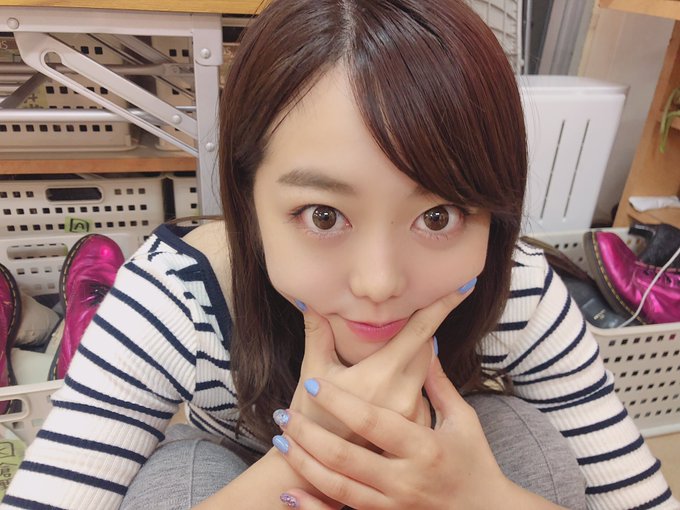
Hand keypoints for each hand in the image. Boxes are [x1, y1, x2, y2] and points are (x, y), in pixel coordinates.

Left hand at [274, 357, 518, 509]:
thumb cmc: (475, 461)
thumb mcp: (464, 420)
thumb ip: (440, 385)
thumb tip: (426, 345)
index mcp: (424, 448)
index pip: (373, 422)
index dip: (340, 403)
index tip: (314, 385)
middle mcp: (405, 479)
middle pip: (346, 457)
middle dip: (309, 434)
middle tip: (283, 414)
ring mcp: (394, 504)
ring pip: (338, 487)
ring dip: (304, 464)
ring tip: (281, 441)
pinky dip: (312, 508)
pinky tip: (289, 495)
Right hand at [289, 284, 474, 435]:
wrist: (313, 470)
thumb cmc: (312, 417)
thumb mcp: (313, 372)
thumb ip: (317, 333)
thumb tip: (308, 301)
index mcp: (382, 374)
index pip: (420, 331)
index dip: (442, 306)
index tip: (464, 285)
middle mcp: (404, 394)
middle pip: (427, 348)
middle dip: (421, 332)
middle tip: (413, 321)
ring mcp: (412, 415)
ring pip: (425, 372)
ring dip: (414, 359)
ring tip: (388, 365)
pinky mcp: (414, 431)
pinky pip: (422, 396)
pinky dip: (411, 384)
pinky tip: (388, 391)